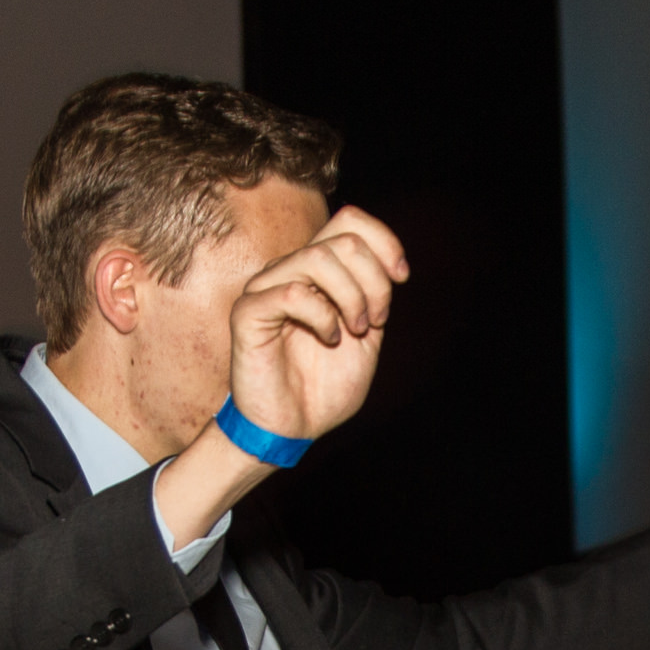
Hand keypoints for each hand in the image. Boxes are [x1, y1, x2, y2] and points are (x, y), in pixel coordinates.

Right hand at [225, 206, 410, 444]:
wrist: (292, 429)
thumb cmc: (324, 388)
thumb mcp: (367, 338)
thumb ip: (375, 297)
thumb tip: (389, 263)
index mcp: (318, 271)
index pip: (349, 220)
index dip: (384, 241)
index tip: (402, 277)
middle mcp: (290, 271)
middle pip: (342, 238)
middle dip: (374, 280)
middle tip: (376, 321)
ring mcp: (266, 288)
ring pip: (317, 258)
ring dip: (351, 296)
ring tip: (355, 330)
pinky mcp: (248, 313)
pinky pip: (292, 293)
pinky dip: (322, 316)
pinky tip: (328, 339)